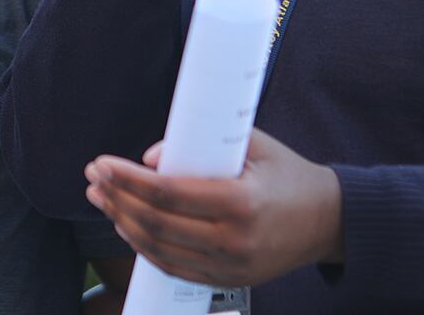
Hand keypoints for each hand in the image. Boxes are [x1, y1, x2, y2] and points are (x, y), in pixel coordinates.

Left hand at [83, 129, 341, 287]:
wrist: (329, 221)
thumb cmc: (289, 174)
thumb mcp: (254, 144)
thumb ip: (202, 144)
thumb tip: (152, 156)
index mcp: (240, 202)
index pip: (167, 193)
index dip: (127, 179)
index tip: (102, 164)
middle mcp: (232, 240)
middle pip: (155, 223)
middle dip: (116, 199)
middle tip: (93, 178)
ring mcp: (229, 266)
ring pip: (159, 249)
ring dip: (122, 223)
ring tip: (102, 199)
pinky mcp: (228, 279)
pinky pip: (174, 268)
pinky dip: (144, 248)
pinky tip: (126, 227)